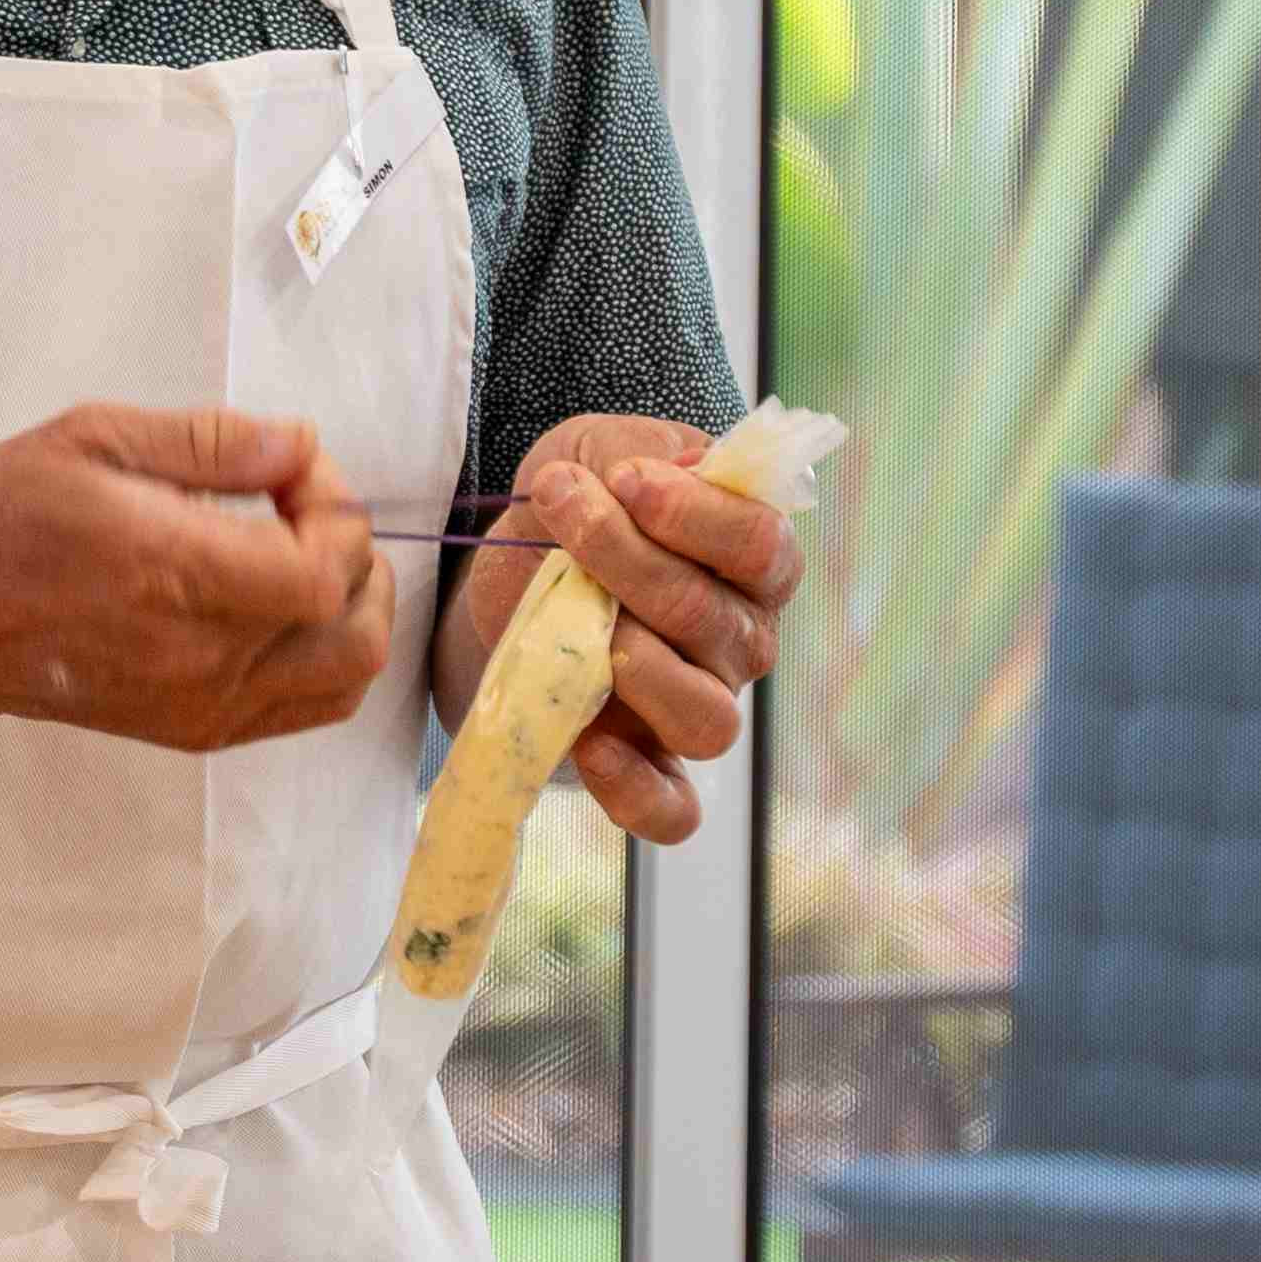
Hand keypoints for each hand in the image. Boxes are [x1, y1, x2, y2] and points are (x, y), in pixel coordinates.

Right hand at [0, 404, 396, 750]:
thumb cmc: (8, 516)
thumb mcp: (95, 437)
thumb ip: (210, 441)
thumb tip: (301, 444)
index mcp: (182, 574)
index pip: (327, 563)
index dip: (334, 504)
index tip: (288, 467)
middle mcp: (206, 656)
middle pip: (355, 628)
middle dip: (357, 556)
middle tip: (302, 510)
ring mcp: (205, 705)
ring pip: (346, 680)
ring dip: (353, 613)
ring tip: (307, 561)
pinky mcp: (195, 731)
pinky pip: (307, 710)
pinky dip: (325, 659)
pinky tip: (284, 613)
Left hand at [443, 412, 805, 844]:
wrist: (499, 580)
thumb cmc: (569, 511)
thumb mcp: (589, 451)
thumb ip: (629, 451)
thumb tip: (642, 474)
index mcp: (749, 561)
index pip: (761, 544)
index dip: (694, 513)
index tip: (621, 479)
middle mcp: (739, 641)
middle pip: (713, 619)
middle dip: (628, 558)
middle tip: (563, 510)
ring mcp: (697, 707)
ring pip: (708, 720)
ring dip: (644, 672)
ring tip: (594, 635)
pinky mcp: (646, 766)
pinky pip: (672, 810)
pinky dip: (637, 792)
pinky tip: (591, 747)